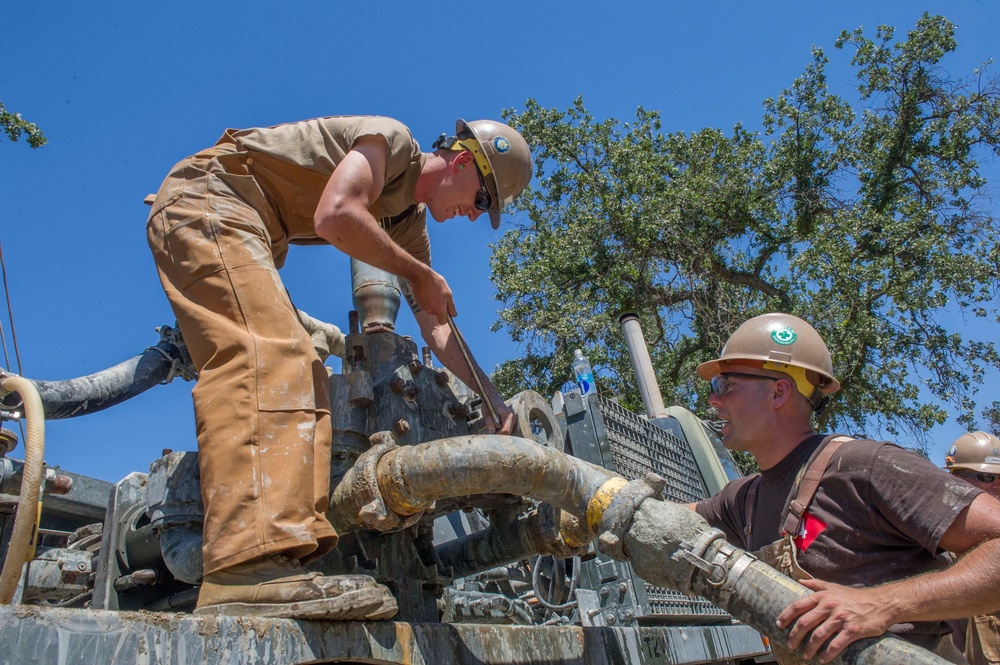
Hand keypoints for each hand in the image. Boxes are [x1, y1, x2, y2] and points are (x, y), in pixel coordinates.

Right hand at [410, 269, 455, 324]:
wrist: (421, 276)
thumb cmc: (436, 283)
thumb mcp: (448, 293)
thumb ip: (451, 306)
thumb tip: (453, 315)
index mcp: (439, 310)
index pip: (443, 321)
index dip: (446, 317)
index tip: (447, 310)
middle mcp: (430, 311)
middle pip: (437, 314)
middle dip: (439, 307)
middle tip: (441, 296)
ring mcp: (423, 307)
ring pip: (431, 308)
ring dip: (433, 302)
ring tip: (434, 292)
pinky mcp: (418, 303)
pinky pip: (425, 304)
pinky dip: (427, 300)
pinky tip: (428, 291)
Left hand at [483, 404, 516, 434]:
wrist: (492, 397)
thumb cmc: (489, 403)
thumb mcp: (487, 414)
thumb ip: (489, 423)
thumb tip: (491, 433)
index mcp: (508, 416)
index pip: (505, 430)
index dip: (498, 435)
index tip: (491, 437)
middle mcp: (512, 418)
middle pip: (508, 433)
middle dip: (499, 435)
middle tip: (490, 437)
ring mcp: (512, 420)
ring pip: (507, 432)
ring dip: (500, 433)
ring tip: (492, 432)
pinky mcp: (510, 421)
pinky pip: (506, 429)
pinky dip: (500, 431)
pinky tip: (495, 430)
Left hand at [775, 579, 892, 662]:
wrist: (881, 603)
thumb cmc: (855, 596)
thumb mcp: (834, 587)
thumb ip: (816, 585)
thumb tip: (799, 581)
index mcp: (823, 596)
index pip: (798, 605)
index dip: (786, 615)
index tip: (779, 625)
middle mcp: (829, 606)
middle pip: (805, 622)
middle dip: (795, 635)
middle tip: (790, 644)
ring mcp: (841, 618)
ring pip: (819, 635)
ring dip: (809, 647)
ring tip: (804, 654)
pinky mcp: (852, 630)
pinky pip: (836, 645)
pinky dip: (827, 654)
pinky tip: (822, 659)